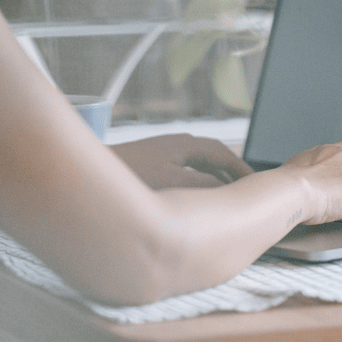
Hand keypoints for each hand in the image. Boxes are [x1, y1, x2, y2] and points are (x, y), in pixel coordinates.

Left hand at [111, 134, 252, 189]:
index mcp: (184, 145)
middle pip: (214, 156)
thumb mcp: (170, 182)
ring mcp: (164, 152)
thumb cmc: (127, 176)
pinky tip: (195, 197)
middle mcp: (177, 144)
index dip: (241, 171)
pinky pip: (187, 169)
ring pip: (200, 163)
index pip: (223, 155)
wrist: (85, 173)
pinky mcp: (153, 163)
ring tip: (226, 195)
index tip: (257, 185)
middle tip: (247, 189)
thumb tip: (225, 188)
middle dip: (232, 171)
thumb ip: (202, 184)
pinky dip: (199, 180)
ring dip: (215, 176)